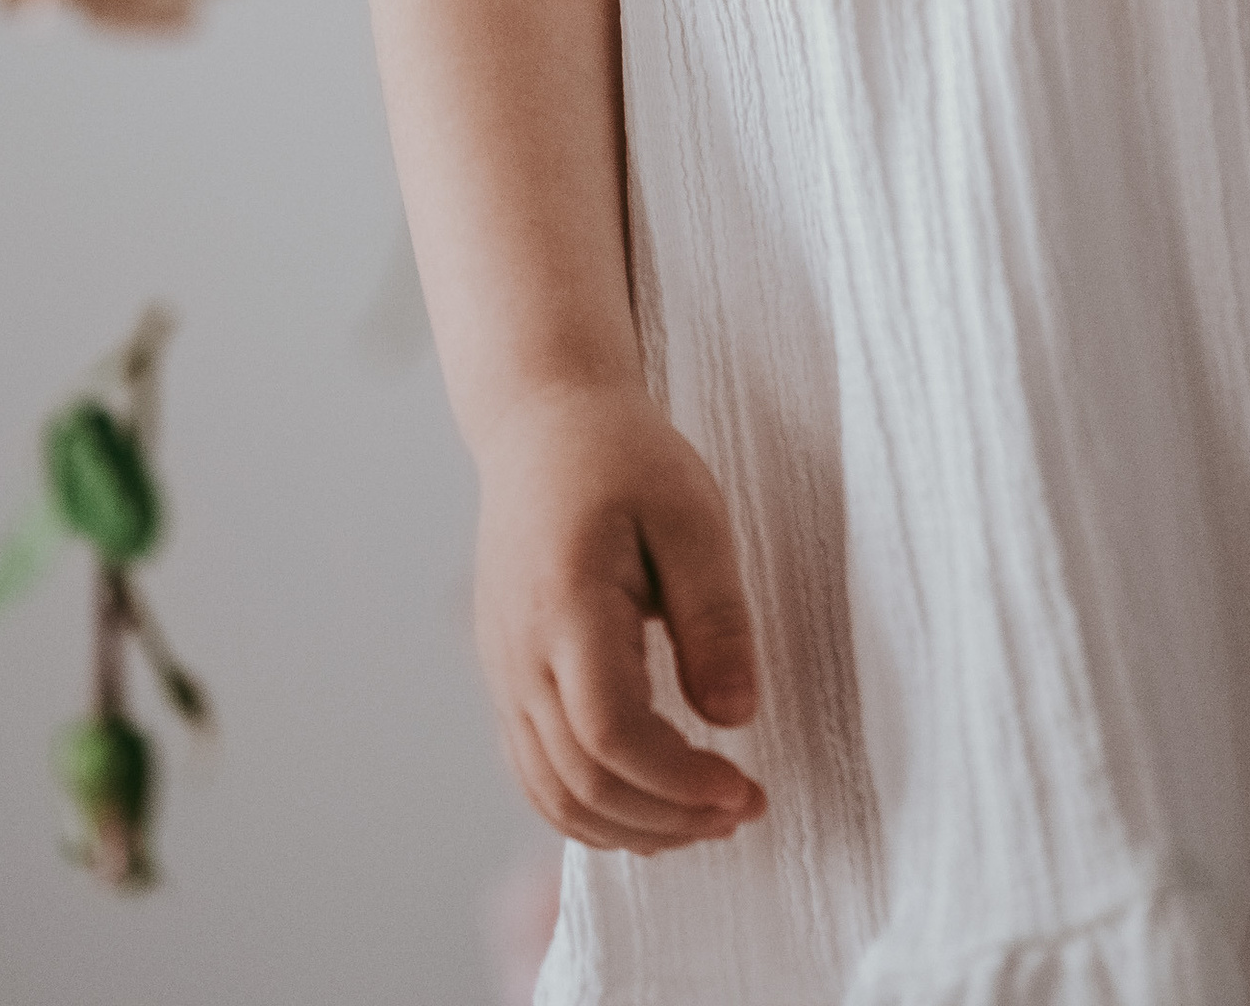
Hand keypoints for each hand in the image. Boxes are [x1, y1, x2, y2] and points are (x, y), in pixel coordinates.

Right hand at [473, 381, 766, 856]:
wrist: (541, 423)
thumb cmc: (622, 456)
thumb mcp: (691, 515)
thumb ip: (714, 616)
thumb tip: (736, 716)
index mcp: (566, 607)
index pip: (612, 736)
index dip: (679, 782)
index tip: (746, 790)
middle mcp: (520, 655)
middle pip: (582, 782)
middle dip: (667, 817)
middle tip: (744, 810)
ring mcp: (503, 674)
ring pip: (552, 793)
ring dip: (630, 826)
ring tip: (705, 818)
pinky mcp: (507, 680)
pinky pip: (536, 772)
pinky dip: (591, 807)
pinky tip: (650, 803)